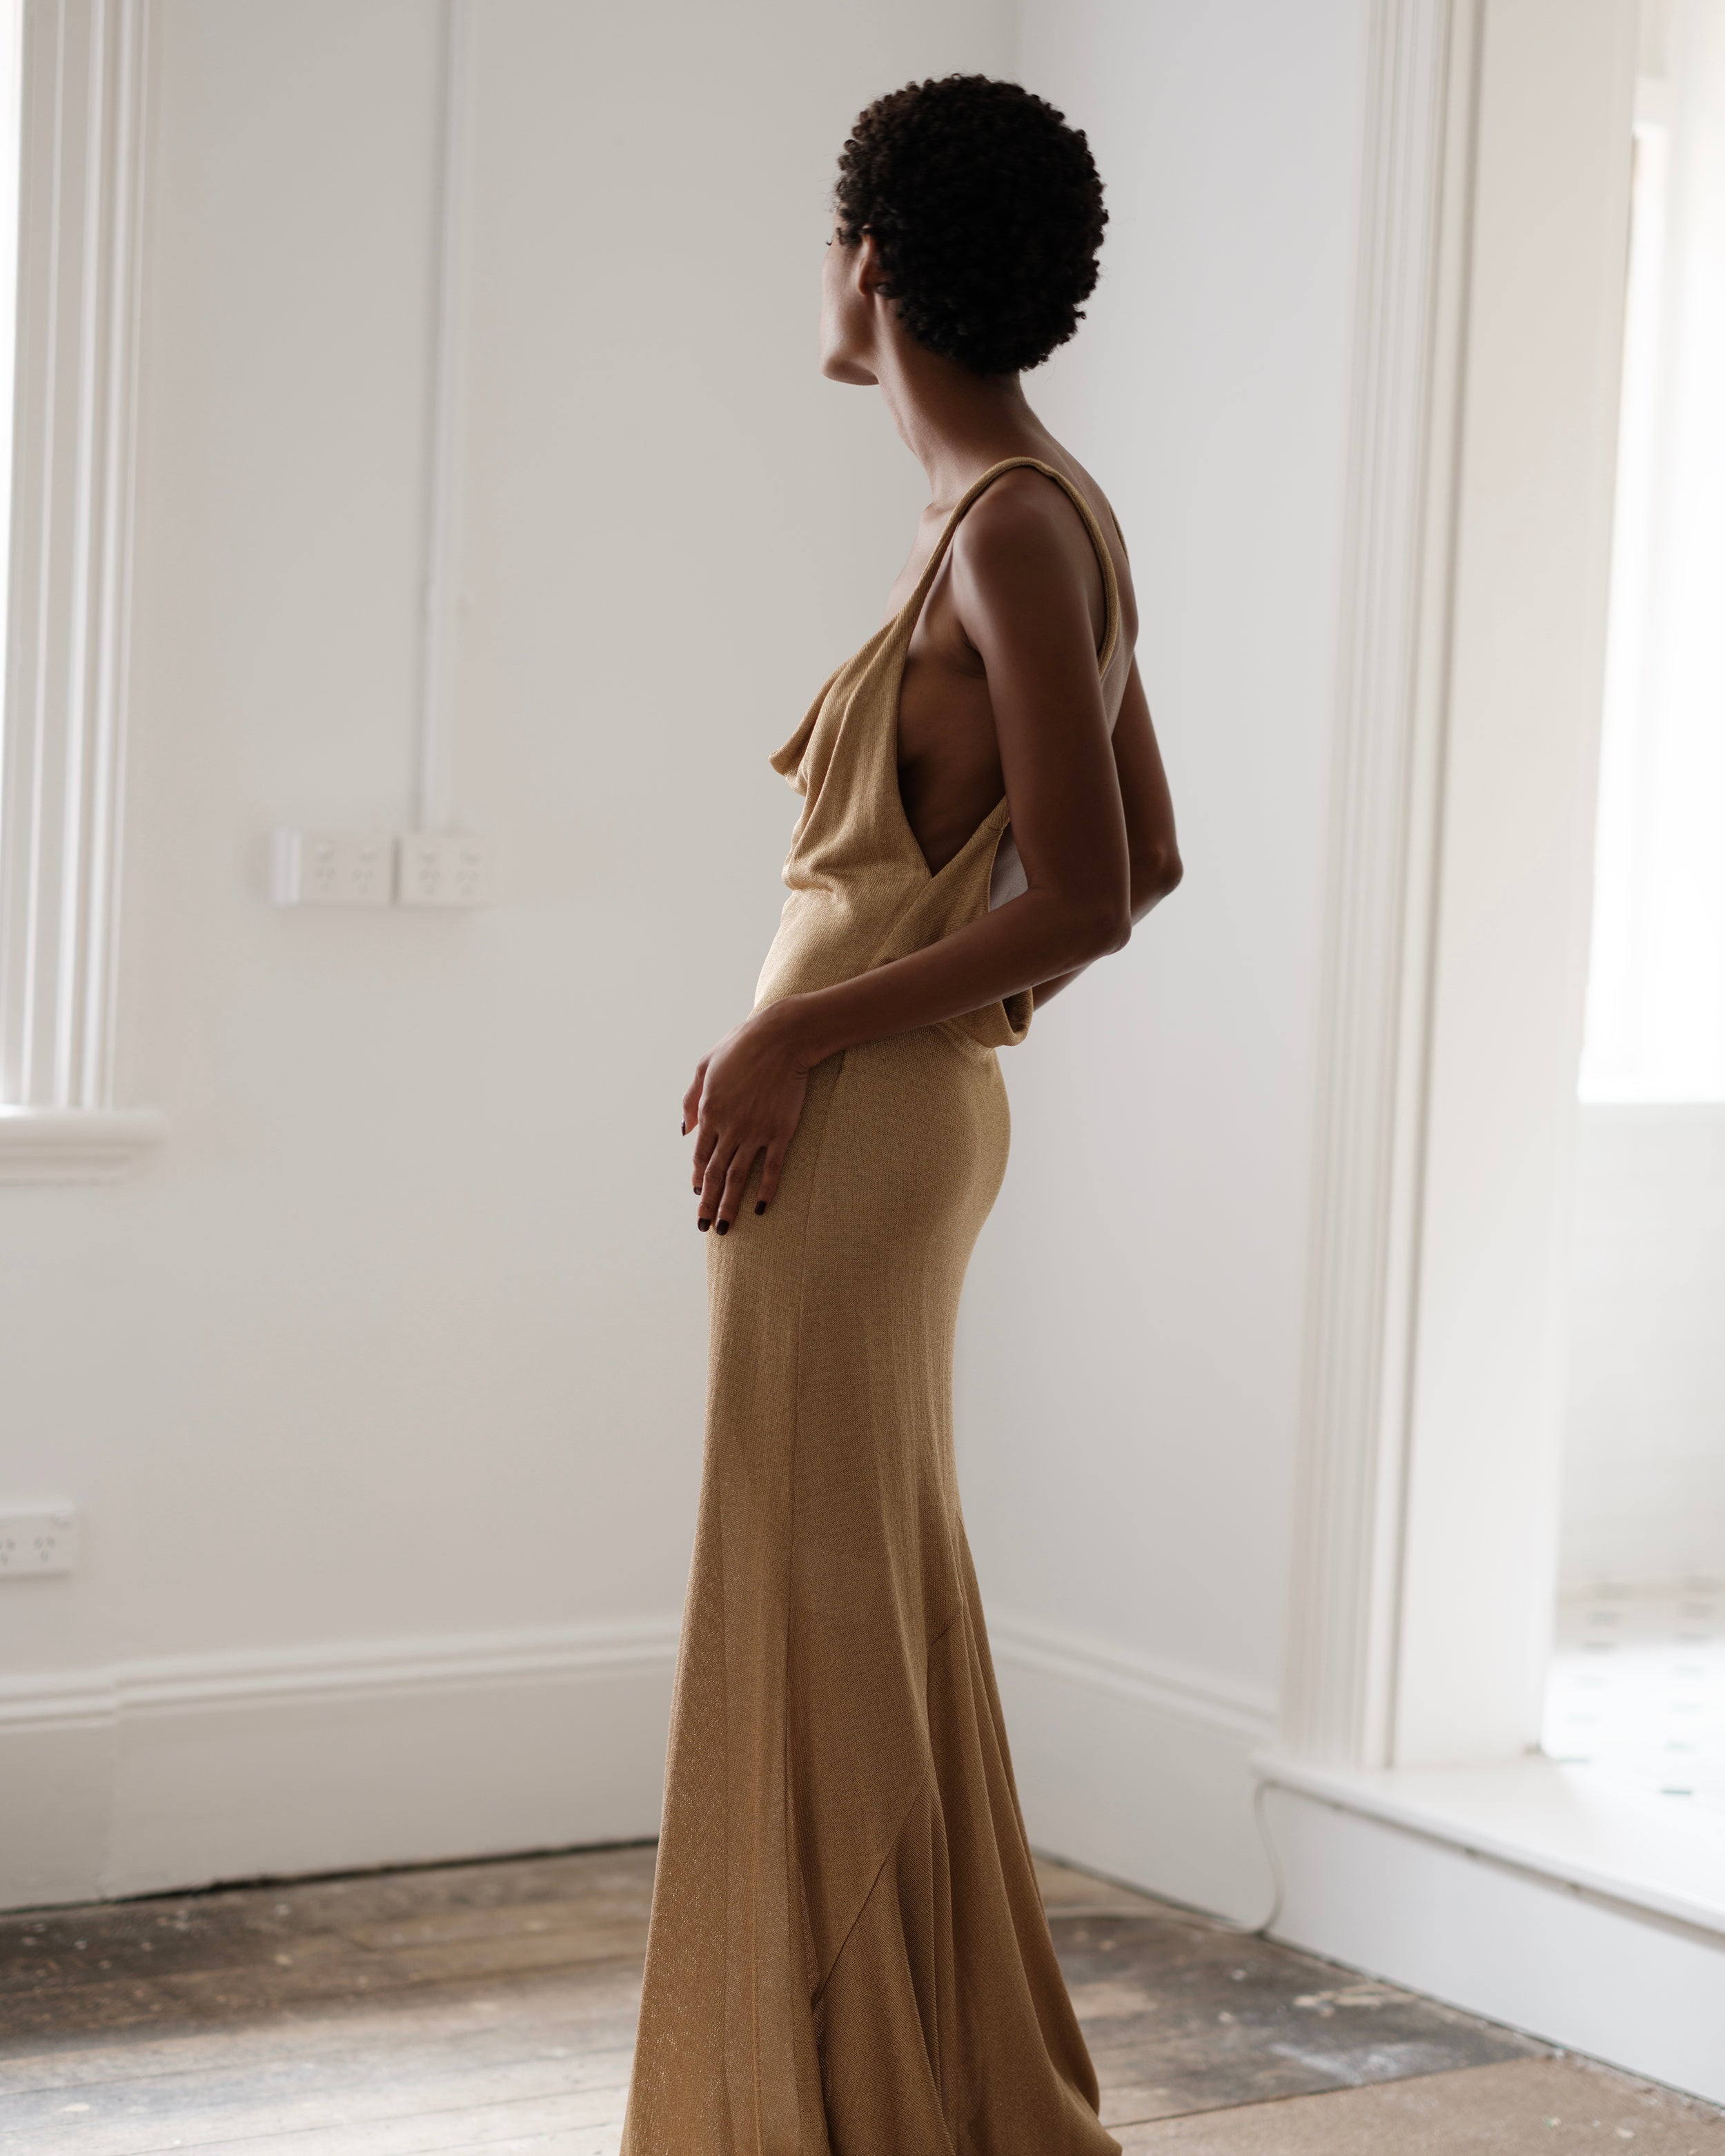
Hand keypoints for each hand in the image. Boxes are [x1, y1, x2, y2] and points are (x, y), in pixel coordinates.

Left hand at [681, 1000, 816, 1233]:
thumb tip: (685, 1130)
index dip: (698, 1179)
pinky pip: (771, 1168)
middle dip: (708, 1204)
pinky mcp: (780, 1131)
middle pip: (715, 1174)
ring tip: (724, 1228)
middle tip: (704, 1227)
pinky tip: (760, 1208)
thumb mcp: (705, 1066)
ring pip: (738, 1177)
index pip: (700, 1155)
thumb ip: (691, 1099)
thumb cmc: (741, 1046)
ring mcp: (755, 1132)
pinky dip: (765, 1190)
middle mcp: (730, 1127)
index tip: (698, 1196)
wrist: (781, 1038)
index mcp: (709, 1112)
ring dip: (730, 1205)